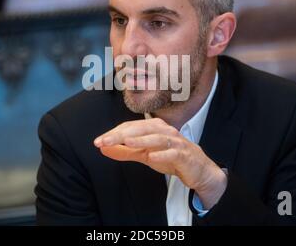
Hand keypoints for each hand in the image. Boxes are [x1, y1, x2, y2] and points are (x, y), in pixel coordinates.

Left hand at [93, 118, 226, 208]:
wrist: (198, 169)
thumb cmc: (170, 157)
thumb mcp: (145, 154)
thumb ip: (125, 151)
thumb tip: (103, 148)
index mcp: (153, 127)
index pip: (130, 127)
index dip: (114, 133)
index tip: (98, 141)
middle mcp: (164, 131)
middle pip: (141, 129)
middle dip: (121, 135)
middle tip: (105, 141)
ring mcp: (175, 141)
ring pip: (157, 138)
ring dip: (141, 140)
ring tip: (127, 142)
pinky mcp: (184, 154)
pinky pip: (173, 153)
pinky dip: (162, 154)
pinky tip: (152, 157)